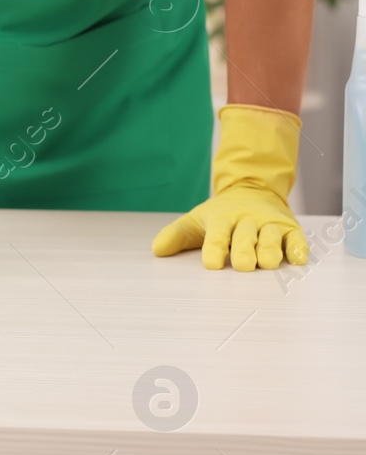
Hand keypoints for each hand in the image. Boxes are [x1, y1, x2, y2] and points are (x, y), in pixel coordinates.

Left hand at [153, 104, 307, 270]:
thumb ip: (177, 235)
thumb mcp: (196, 220)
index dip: (214, 248)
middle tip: (242, 266)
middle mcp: (247, 221)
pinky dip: (298, 249)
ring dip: (270, 250)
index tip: (211, 264)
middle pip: (246, 238)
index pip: (217, 235)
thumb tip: (157, 250)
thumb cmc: (222, 214)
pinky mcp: (291, 230)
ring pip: (272, 239)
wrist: (254, 189)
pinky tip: (297, 259)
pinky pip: (297, 240)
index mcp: (222, 219)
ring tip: (267, 263)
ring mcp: (270, 225)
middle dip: (244, 251)